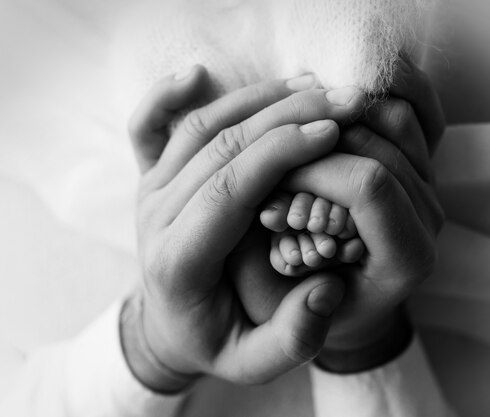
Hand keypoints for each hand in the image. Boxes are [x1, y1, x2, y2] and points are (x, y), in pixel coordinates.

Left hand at [122, 66, 369, 389]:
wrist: (169, 328)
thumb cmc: (216, 339)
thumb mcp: (256, 361)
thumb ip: (295, 337)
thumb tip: (327, 289)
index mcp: (179, 261)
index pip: (228, 190)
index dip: (281, 155)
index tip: (331, 132)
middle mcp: (156, 218)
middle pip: (220, 148)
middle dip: (285, 117)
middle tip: (341, 102)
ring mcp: (149, 192)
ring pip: (199, 128)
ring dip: (257, 101)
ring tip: (312, 87)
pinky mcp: (150, 177)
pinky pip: (147, 126)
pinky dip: (168, 94)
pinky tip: (197, 73)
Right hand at [230, 57, 445, 371]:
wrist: (347, 306)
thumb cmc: (307, 307)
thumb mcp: (276, 304)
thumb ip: (269, 257)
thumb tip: (267, 199)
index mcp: (404, 260)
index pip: (370, 185)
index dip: (312, 167)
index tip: (271, 174)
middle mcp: (428, 218)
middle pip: (382, 144)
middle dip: (320, 138)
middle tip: (278, 147)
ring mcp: (430, 186)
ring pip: (399, 117)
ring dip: (346, 107)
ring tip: (301, 116)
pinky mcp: (424, 162)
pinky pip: (417, 107)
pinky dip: (387, 83)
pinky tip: (347, 84)